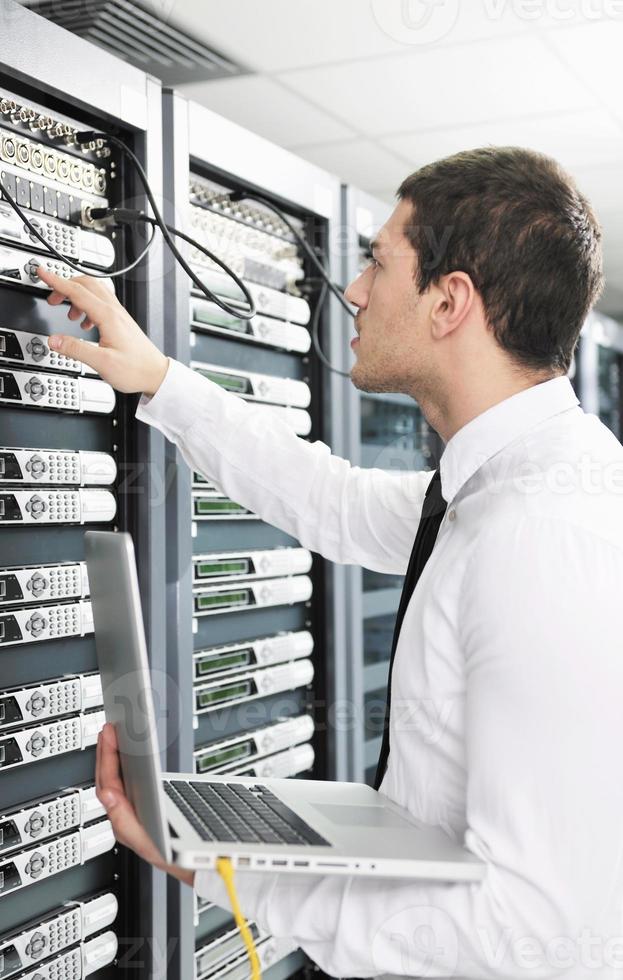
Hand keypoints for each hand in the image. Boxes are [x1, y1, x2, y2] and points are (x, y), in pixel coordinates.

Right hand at [36, 267, 168, 396]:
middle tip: (51, 295)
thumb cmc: (136, 369)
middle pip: (87, 284)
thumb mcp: (102, 363)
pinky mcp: (122, 321)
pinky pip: (102, 303)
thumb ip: (76, 349)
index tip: (43, 273)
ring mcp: (120, 315)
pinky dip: (88, 306)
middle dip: (66, 285)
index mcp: (108, 317)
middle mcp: (115, 311)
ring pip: (95, 292)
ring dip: (77, 296)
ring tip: (67, 312)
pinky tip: (85, 322)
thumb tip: (54, 340)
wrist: (157, 374)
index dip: (57, 281)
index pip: (77, 291)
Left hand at [96, 722, 194, 886]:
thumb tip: (107, 794)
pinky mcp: (146, 811)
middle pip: (109, 782)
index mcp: (126, 825)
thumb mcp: (157, 841)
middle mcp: (127, 822)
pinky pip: (129, 785)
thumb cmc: (182, 857)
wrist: (200, 866)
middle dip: (107, 753)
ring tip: (115, 737)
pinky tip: (130, 757)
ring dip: (114, 758)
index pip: (108, 787)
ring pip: (117, 782)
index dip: (107, 759)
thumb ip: (127, 821)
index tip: (109, 735)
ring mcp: (135, 816)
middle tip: (110, 728)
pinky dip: (126, 767)